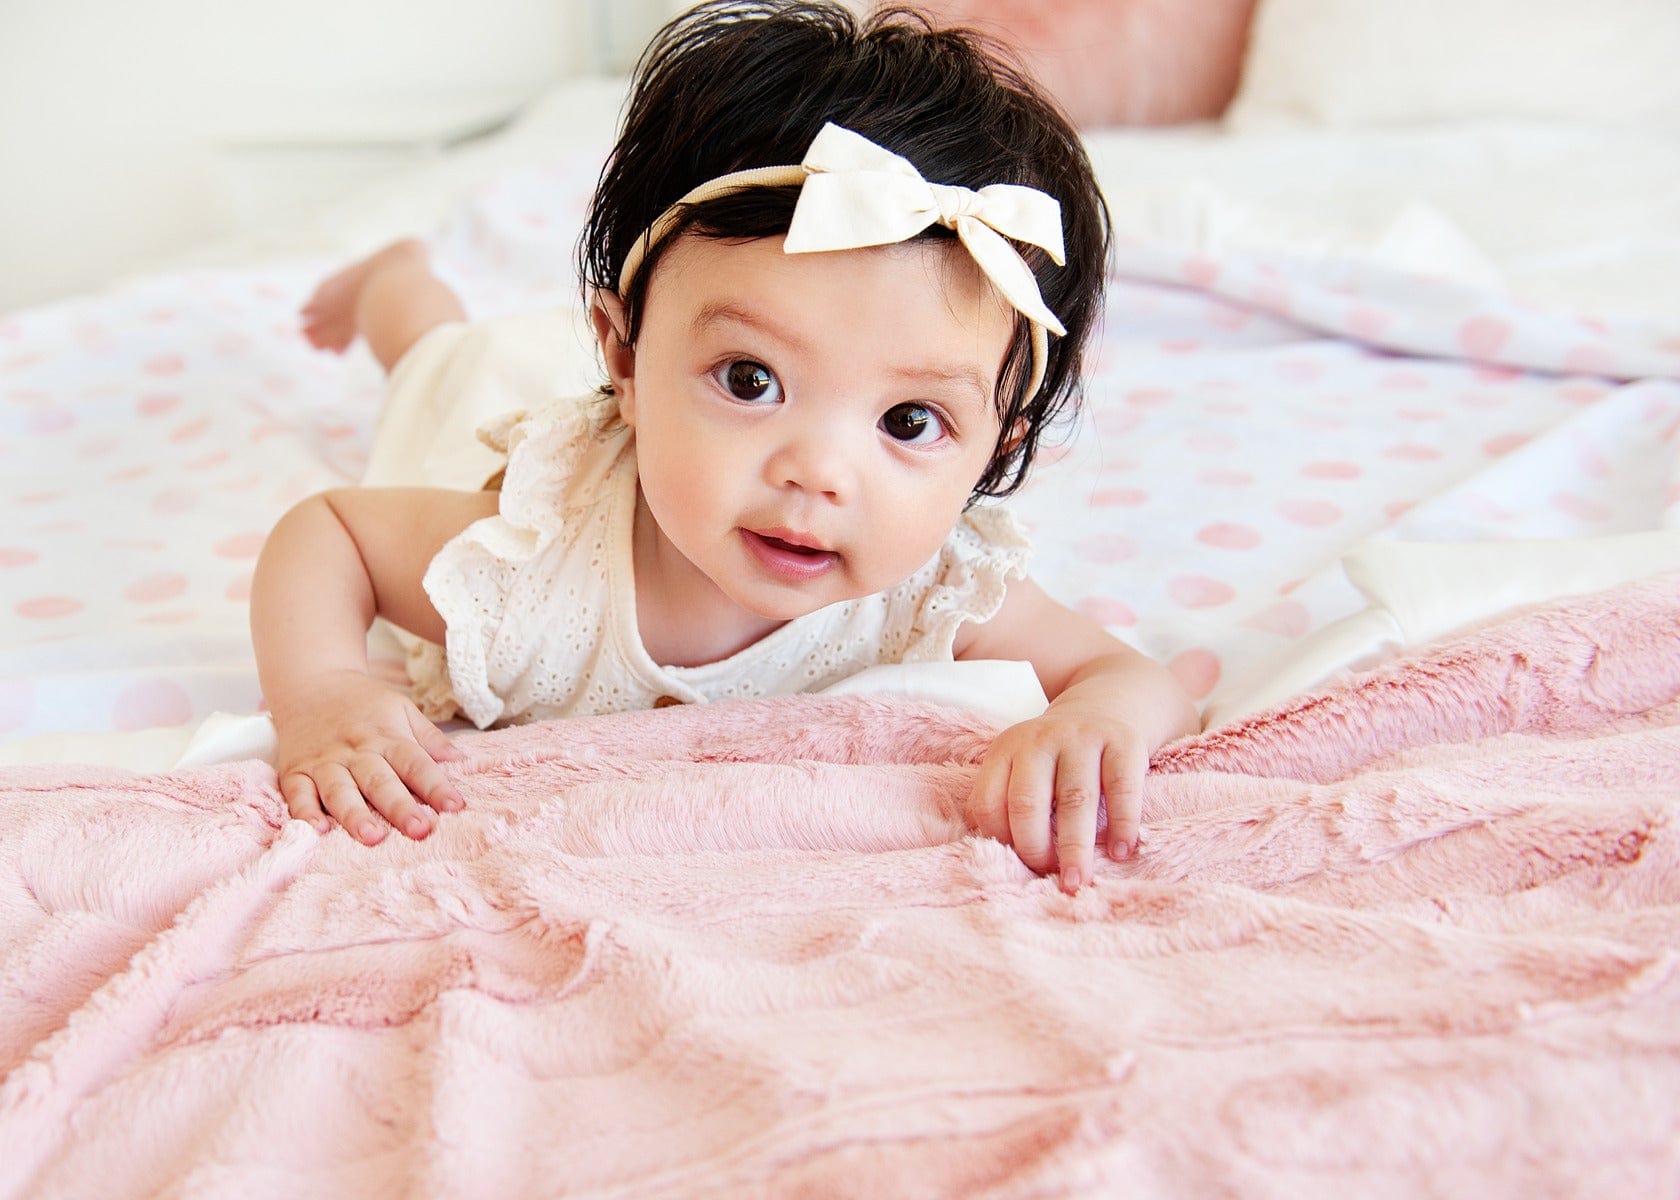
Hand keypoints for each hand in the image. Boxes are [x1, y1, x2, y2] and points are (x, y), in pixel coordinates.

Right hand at [271, 669, 465, 845]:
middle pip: (380, 782)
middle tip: (420, 830)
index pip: (416, 763)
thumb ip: (429, 737)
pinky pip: (298, 794)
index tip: (455, 806)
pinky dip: (305, 812)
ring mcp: (324, 762)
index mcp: (387, 737)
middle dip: (400, 807)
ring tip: (372, 837)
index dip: (436, 785)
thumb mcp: (402, 709)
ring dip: (355, 815)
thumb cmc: (363, 704)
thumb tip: (461, 760)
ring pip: (340, 791)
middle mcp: (356, 751)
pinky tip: (318, 830)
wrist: (311, 683)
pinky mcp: (295, 770)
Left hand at [968, 701, 1147, 892]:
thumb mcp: (1023, 766)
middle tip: (1049, 878)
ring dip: (1076, 847)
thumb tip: (1010, 864)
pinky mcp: (1122, 741)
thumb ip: (1010, 803)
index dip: (1000, 840)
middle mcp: (1040, 740)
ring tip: (1078, 880)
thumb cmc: (1058, 759)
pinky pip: (1122, 788)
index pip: (988, 801)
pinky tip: (1121, 852)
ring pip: (1075, 799)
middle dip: (1035, 848)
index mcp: (1006, 749)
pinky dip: (1122, 824)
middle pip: (1027, 802)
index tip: (1017, 865)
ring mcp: (1082, 737)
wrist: (1105, 707)